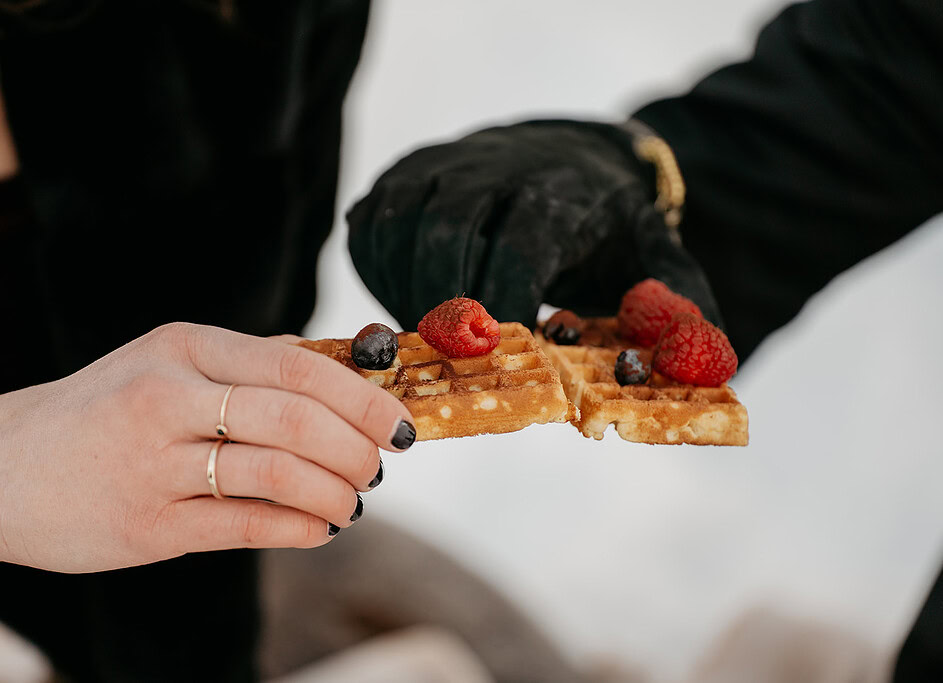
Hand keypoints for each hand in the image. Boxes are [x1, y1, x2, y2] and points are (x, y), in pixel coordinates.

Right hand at [0, 323, 413, 572]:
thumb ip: (247, 365)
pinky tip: (319, 528)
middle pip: (298, 420)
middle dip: (358, 449)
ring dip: (336, 493)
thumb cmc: (101, 412)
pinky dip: (300, 528)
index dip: (363, 397)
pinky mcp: (146, 526)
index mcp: (185, 348)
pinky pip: (247, 525)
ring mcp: (153, 464)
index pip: (298, 367)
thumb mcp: (165, 363)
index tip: (400, 422)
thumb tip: (340, 368)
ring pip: (279, 474)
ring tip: (352, 501)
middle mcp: (168, 398)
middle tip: (379, 466)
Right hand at [347, 120, 719, 329]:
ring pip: (398, 227)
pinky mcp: (404, 173)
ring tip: (430, 335)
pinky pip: (370, 225)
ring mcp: (441, 164)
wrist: (576, 157)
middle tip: (454, 356)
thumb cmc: (614, 229)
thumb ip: (680, 318)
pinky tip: (408, 301)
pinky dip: (378, 272)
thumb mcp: (660, 265)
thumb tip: (698, 379)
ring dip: (405, 293)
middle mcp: (493, 166)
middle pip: (447, 234)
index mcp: (561, 190)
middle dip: (444, 305)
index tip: (501, 352)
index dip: (501, 306)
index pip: (518, 247)